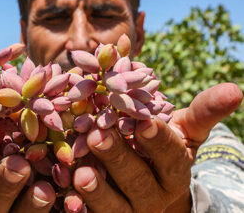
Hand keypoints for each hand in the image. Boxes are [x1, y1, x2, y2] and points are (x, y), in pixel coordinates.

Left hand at [72, 83, 242, 211]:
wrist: (149, 190)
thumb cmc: (163, 151)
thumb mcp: (184, 132)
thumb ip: (203, 112)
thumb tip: (234, 89)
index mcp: (175, 171)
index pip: (170, 156)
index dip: (159, 140)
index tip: (144, 121)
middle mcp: (154, 196)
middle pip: (137, 180)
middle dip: (119, 159)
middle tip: (98, 137)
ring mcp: (129, 212)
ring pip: (114, 206)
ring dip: (97, 191)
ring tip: (81, 173)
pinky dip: (78, 210)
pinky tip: (64, 198)